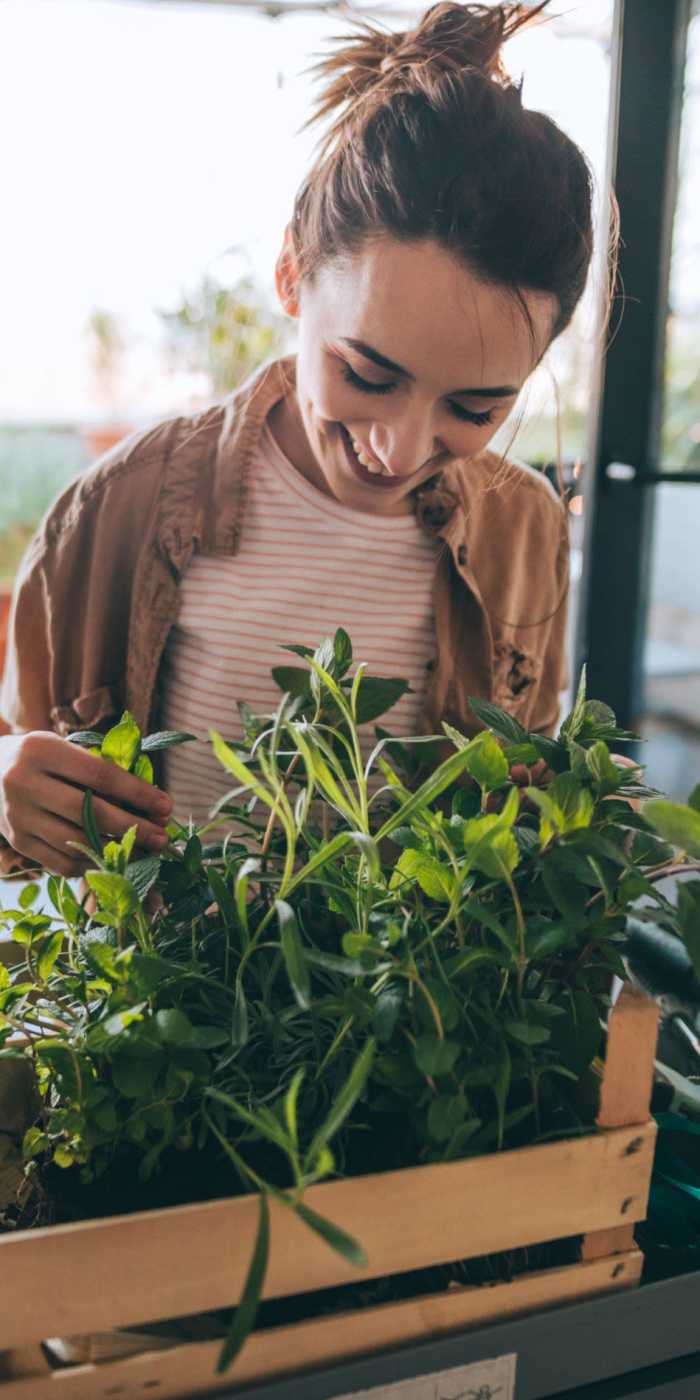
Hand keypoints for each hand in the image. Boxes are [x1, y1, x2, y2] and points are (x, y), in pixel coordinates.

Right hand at [0, 731, 171, 875]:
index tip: (166, 806)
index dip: (138, 793)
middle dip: (134, 827)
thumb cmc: (38, 758)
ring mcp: (17, 815)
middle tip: (163, 837)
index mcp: (41, 750)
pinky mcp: (17, 840)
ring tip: (145, 851)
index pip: (100, 775)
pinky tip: (115, 859)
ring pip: (77, 841)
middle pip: (90, 812)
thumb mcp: (62, 749)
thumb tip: (150, 800)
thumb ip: (97, 768)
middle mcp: (24, 782)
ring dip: (117, 850)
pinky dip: (92, 863)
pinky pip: (61, 861)